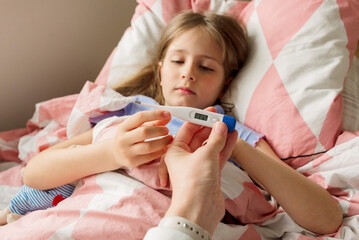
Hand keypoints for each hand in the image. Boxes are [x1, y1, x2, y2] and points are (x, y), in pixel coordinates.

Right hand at [106, 110, 172, 167]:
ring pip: (148, 146)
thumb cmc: (130, 136)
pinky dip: (160, 152)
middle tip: (167, 130)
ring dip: (162, 142)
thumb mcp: (136, 127)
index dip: (155, 114)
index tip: (168, 114)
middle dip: (159, 130)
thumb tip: (168, 116)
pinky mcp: (132, 162)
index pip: (140, 117)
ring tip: (170, 139)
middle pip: (144, 132)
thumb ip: (152, 122)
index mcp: (123, 126)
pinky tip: (166, 148)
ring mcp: (127, 152)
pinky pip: (150, 157)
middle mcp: (123, 139)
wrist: (114, 153)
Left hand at [162, 119, 237, 233]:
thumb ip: (215, 139)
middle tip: (223, 118)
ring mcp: (198, 166)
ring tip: (231, 125)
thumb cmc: (194, 182)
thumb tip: (221, 126)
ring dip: (220, 136)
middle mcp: (185, 158)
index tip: (211, 112)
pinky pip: (217, 156)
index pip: (187, 130)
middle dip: (211, 127)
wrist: (199, 210)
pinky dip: (225, 147)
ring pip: (210, 146)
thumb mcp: (205, 155)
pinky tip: (233, 137)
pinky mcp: (210, 174)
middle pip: (199, 137)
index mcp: (175, 151)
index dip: (199, 119)